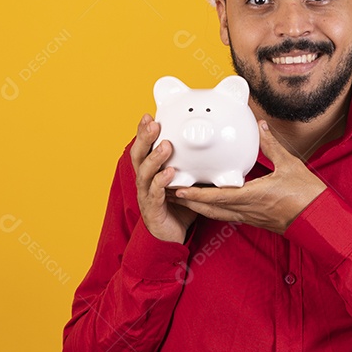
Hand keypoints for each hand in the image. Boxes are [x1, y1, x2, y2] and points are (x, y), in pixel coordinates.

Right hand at [131, 114, 197, 243]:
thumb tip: (213, 145)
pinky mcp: (152, 209)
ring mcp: (146, 195)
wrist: (171, 237)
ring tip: (166, 146)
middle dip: (144, 138)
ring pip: (145, 173)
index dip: (143, 131)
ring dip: (155, 158)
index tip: (149, 115)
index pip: (144, 147)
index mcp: (150, 171)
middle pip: (138, 155)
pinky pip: (155, 194)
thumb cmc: (179, 206)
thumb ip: (194, 164)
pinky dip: (162, 182)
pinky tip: (170, 173)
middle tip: (154, 124)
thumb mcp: (188, 180)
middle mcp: (144, 181)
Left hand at [168, 121, 326, 234]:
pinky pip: (227, 215)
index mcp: (253, 196)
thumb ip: (271, 145)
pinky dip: (213, 209)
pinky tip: (208, 203)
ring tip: (181, 198)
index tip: (177, 188)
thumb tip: (260, 127)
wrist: (320, 219)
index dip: (195, 194)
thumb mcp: (290, 164)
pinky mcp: (253, 220)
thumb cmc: (307, 195)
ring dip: (198, 207)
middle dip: (188, 202)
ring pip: (216, 214)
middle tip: (169, 192)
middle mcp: (247, 209)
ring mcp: (249, 217)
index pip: (216, 197)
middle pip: (209, 209)